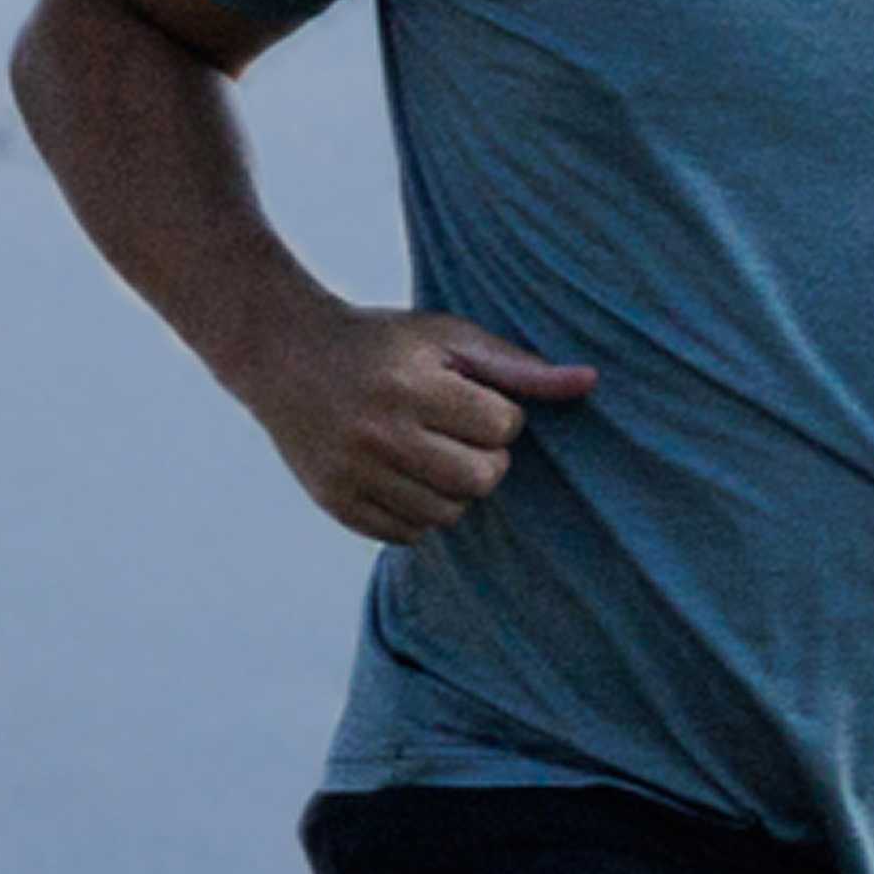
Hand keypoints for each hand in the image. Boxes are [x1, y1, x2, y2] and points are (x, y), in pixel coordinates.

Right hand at [240, 305, 594, 545]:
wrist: (283, 354)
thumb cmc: (383, 343)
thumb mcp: (448, 338)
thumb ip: (519, 366)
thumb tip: (590, 382)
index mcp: (410, 385)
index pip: (502, 427)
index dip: (499, 415)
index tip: (470, 399)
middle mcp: (378, 433)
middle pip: (481, 480)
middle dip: (486, 458)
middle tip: (459, 434)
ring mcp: (352, 473)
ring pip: (448, 514)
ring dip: (455, 488)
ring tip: (430, 452)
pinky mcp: (335, 503)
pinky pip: (409, 535)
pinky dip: (419, 513)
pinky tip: (402, 474)